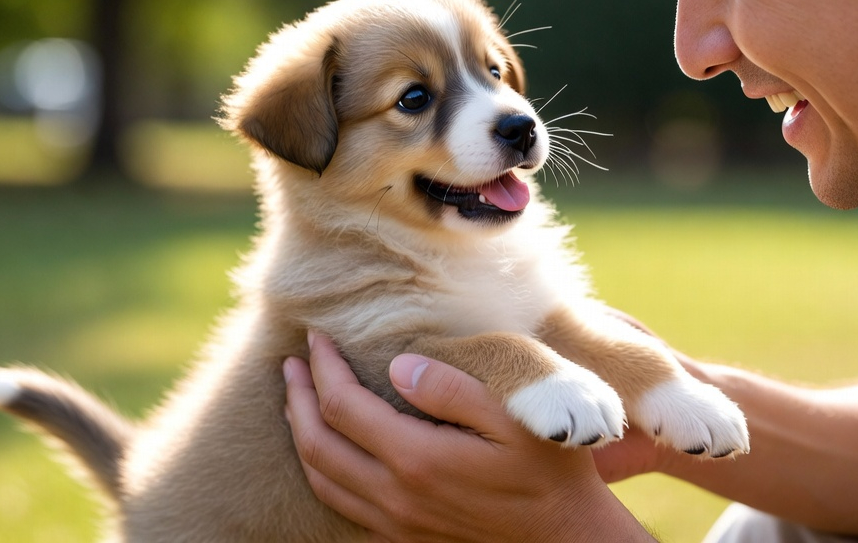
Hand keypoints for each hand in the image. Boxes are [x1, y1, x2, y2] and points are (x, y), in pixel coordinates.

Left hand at [284, 332, 655, 542]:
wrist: (567, 538)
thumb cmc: (550, 469)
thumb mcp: (515, 415)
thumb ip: (452, 388)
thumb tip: (397, 368)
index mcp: (417, 459)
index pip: (343, 407)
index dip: (322, 368)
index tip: (316, 336)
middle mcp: (396, 496)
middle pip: (317, 444)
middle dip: (297, 398)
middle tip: (290, 362)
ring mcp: (397, 522)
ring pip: (322, 479)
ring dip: (301, 435)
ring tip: (297, 400)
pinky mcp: (405, 537)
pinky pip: (343, 505)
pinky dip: (322, 471)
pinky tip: (328, 450)